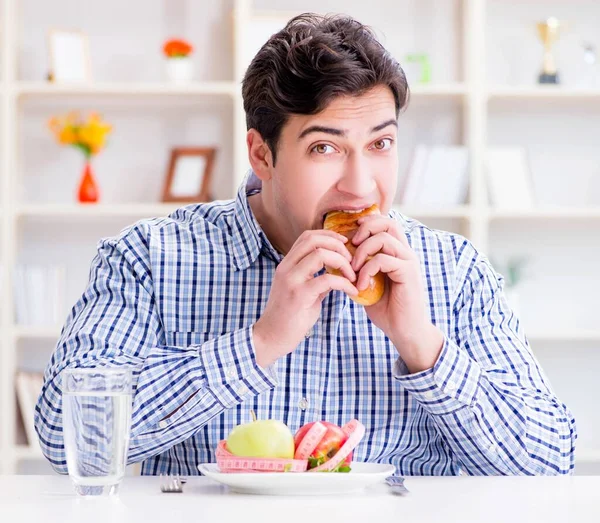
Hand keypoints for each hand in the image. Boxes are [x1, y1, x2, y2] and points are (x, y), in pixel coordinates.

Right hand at [253, 230, 357, 367]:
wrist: (271, 338)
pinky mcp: (299, 295)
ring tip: (352, 276)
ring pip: (320, 255)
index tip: (345, 246)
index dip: (329, 236)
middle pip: (314, 240)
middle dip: (338, 246)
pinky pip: (327, 280)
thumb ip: (317, 279)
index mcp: (287, 265)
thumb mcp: (303, 292)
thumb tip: (337, 272)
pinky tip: (352, 292)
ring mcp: (291, 280)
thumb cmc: (289, 317)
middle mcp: (286, 268)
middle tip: (351, 261)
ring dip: (342, 262)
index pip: (307, 237)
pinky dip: (345, 283)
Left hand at [351, 215, 443, 372]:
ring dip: (362, 252)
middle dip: (364, 230)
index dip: (366, 224)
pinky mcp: (408, 273)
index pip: (385, 223)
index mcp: (397, 252)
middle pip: (387, 223)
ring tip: (352, 270)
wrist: (404, 331)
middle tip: (350, 246)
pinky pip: (383, 260)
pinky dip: (367, 270)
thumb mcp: (367, 284)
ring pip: (383, 238)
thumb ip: (359, 268)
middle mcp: (405, 253)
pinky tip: (360, 285)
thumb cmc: (386, 309)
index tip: (348, 238)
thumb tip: (338, 257)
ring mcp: (408, 261)